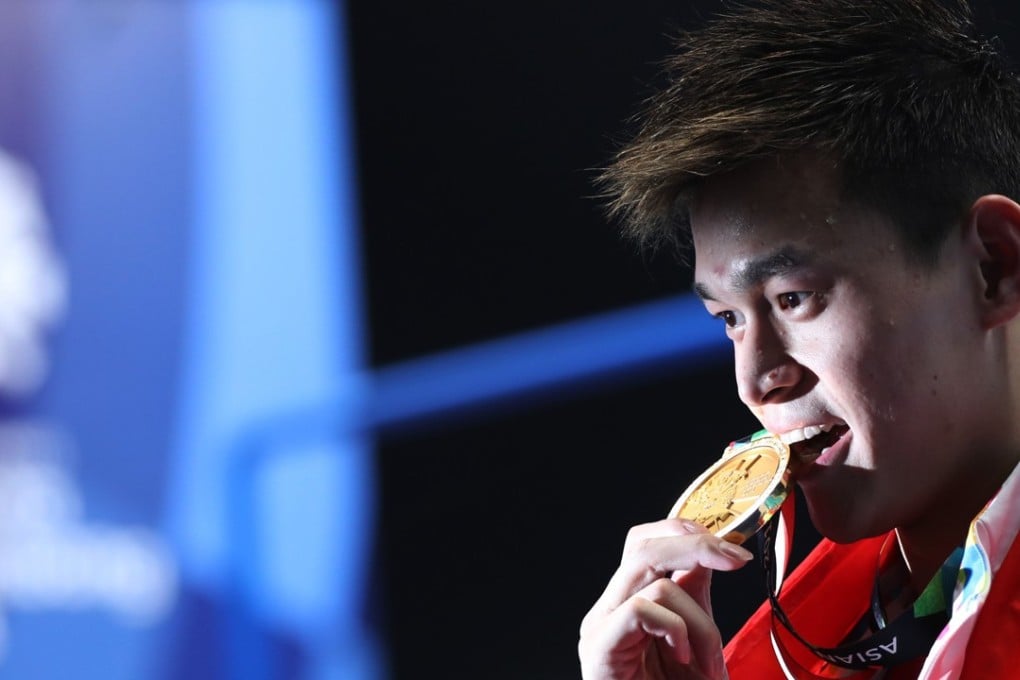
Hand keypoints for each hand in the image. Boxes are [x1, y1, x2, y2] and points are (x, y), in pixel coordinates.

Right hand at [578, 519, 753, 679]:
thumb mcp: (694, 643)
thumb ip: (694, 599)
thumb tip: (710, 557)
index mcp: (626, 602)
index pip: (644, 542)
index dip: (684, 531)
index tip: (731, 546)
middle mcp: (607, 608)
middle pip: (642, 545)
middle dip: (695, 545)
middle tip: (734, 560)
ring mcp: (599, 626)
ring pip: (650, 577)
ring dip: (698, 616)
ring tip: (709, 660)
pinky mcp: (598, 647)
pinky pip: (640, 610)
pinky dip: (676, 629)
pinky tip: (685, 659)